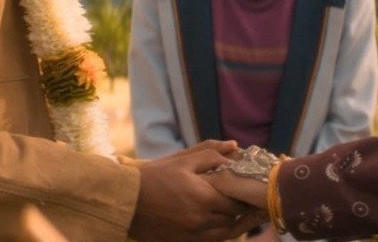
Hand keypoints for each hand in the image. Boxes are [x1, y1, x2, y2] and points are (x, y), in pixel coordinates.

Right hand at [129, 140, 265, 241]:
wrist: (126, 200)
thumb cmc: (154, 176)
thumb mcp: (183, 160)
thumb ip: (211, 153)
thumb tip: (234, 146)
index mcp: (204, 199)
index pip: (237, 202)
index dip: (246, 197)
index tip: (251, 189)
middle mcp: (202, 221)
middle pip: (233, 220)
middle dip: (240, 210)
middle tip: (247, 200)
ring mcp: (192, 235)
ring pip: (224, 234)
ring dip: (232, 223)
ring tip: (237, 213)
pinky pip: (209, 241)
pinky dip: (217, 232)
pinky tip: (218, 222)